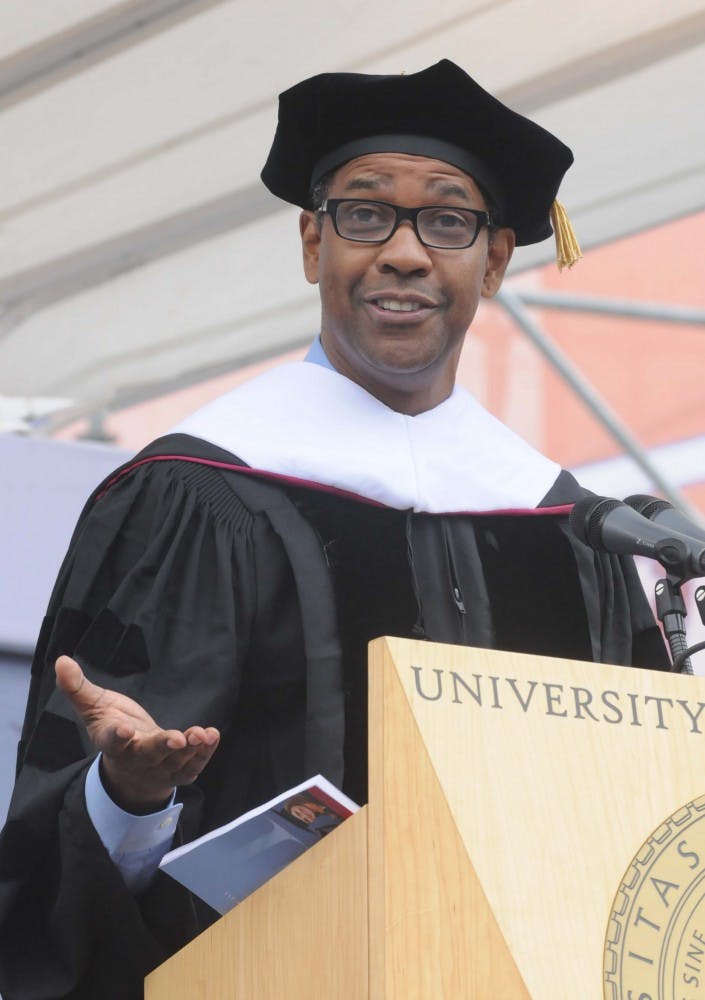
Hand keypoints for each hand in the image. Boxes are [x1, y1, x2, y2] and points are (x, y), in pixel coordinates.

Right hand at [55, 655, 219, 813]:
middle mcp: (136, 759)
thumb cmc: (112, 728)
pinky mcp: (178, 770)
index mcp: (112, 742)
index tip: (125, 730)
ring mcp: (159, 768)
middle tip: (177, 739)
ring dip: (190, 749)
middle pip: (149, 755)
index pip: (112, 741)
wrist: (130, 768)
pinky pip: (193, 766)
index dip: (118, 736)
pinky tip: (212, 736)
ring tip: (201, 734)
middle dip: (163, 747)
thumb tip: (60, 660)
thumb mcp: (94, 707)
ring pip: (174, 762)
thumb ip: (78, 687)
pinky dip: (204, 753)